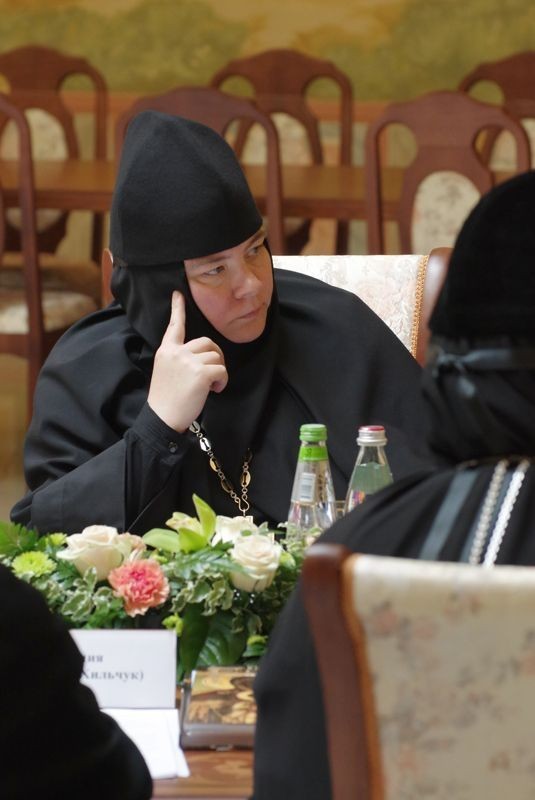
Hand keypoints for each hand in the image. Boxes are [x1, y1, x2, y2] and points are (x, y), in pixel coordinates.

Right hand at [147, 291, 227, 431]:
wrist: (162, 419)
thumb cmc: (166, 399)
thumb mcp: (166, 372)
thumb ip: (179, 359)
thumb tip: (201, 358)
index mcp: (166, 351)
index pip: (174, 326)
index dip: (178, 309)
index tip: (178, 294)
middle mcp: (176, 352)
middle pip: (207, 342)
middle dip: (216, 356)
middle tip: (214, 373)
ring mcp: (188, 361)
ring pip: (216, 356)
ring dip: (219, 371)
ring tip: (210, 386)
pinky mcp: (200, 373)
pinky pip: (222, 370)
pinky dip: (223, 380)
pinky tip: (214, 390)